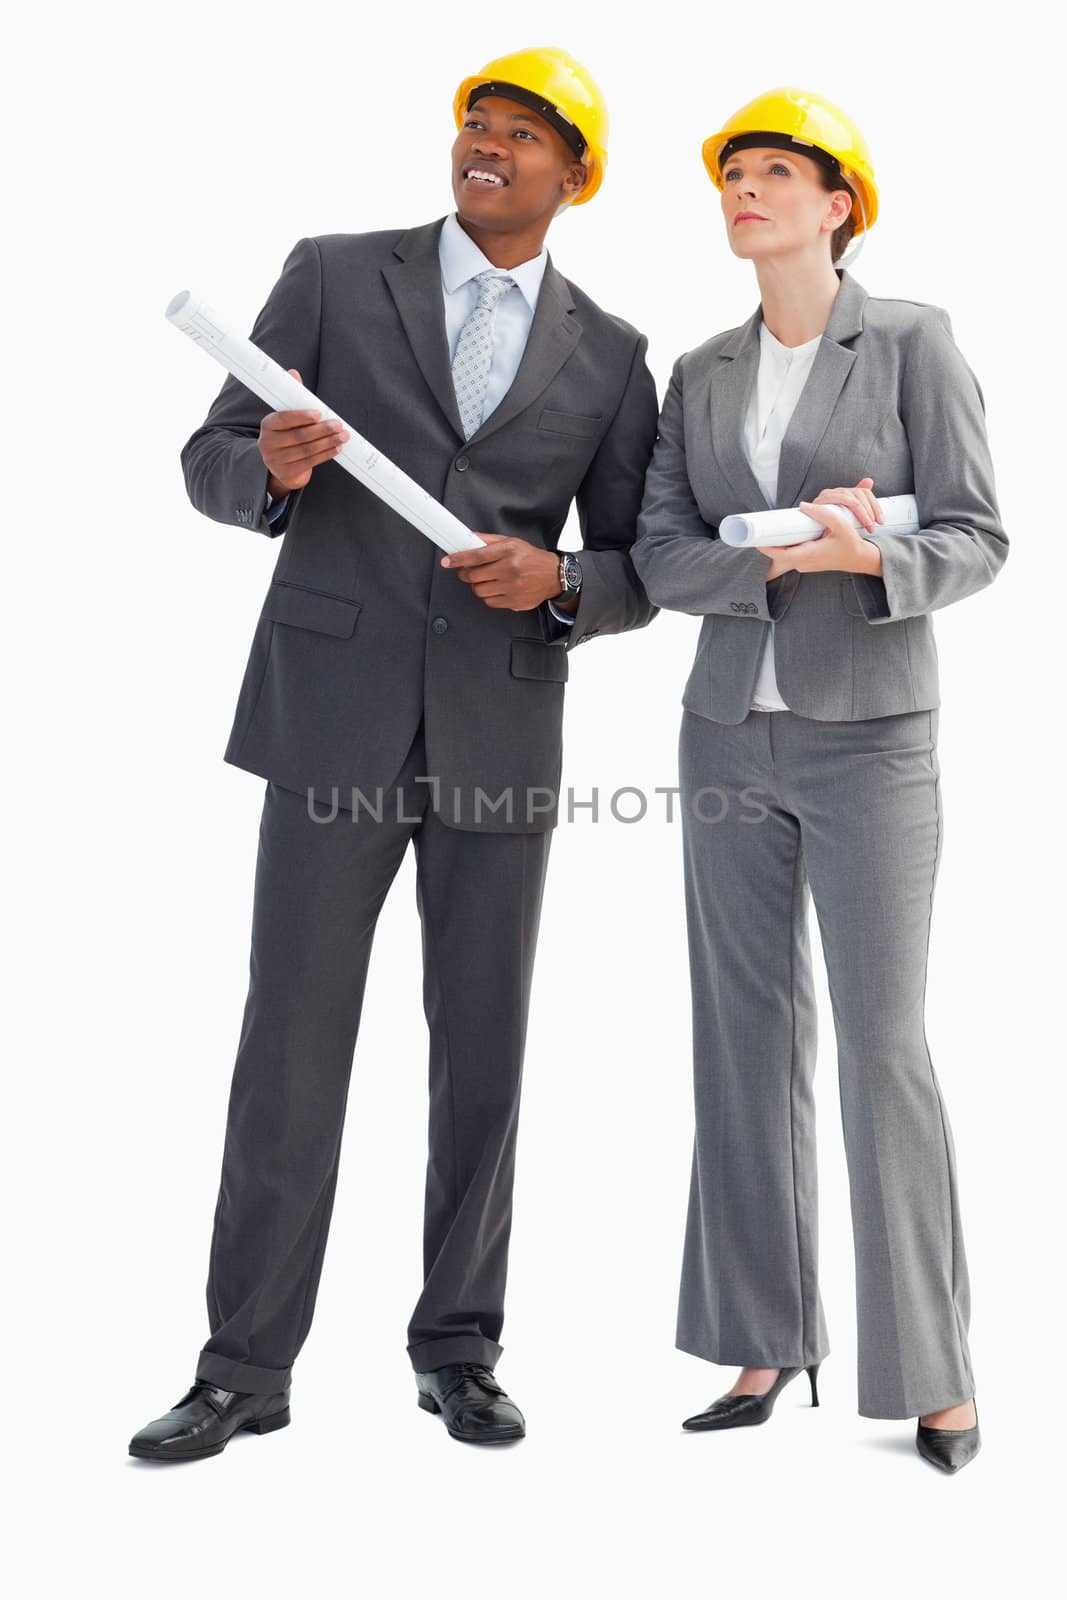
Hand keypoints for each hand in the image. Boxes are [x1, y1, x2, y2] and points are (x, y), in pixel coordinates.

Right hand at [259, 369, 348, 495]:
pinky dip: (326, 455)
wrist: (281, 466)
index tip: (319, 413)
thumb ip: (292, 398)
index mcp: (268, 424)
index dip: (302, 416)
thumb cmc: (287, 435)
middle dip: (322, 430)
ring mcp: (276, 460)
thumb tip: (294, 373)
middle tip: (339, 425)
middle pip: (299, 436)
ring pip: (307, 450)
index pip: (284, 419)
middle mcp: (268, 443)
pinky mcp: (287, 473)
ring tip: (343, 436)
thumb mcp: (288, 417)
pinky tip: (337, 448)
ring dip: (328, 442)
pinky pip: (310, 462)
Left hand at [441, 534, 562, 609]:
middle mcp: (511, 569)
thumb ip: (489, 541)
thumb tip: (469, 538)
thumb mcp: (512, 543)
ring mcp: (512, 587)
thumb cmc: (531, 558)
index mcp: (509, 551)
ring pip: (479, 590)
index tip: (447, 561)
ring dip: (478, 585)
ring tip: (486, 580)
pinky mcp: (514, 601)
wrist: (554, 576)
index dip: (458, 559)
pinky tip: (496, 589)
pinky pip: (489, 602)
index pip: (477, 555)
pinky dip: (488, 596)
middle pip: (474, 575)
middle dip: (465, 574)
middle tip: (467, 571)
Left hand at [757, 477, 884, 575]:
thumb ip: (823, 514)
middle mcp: (804, 563)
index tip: (755, 538)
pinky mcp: (806, 562)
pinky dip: (785, 545)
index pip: (780, 554)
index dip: (766, 546)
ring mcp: (804, 564)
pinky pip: (790, 554)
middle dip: (768, 542)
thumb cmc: (851, 544)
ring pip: (783, 555)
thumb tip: (804, 505)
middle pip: (778, 554)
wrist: (859, 559)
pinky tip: (783, 534)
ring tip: (768, 529)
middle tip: (758, 528)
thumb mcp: (841, 526)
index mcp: (809, 555)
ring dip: (776, 544)